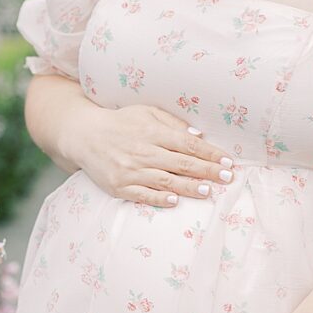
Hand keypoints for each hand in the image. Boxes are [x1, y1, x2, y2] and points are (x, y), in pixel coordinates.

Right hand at [63, 104, 236, 207]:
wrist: (84, 135)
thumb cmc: (120, 123)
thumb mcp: (145, 112)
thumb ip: (172, 123)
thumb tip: (198, 135)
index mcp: (152, 132)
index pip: (187, 144)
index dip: (210, 153)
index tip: (228, 161)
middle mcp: (143, 151)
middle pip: (181, 163)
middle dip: (207, 171)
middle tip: (227, 178)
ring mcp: (131, 170)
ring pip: (165, 180)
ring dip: (188, 187)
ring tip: (207, 191)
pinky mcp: (119, 186)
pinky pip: (142, 194)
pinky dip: (159, 198)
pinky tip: (175, 200)